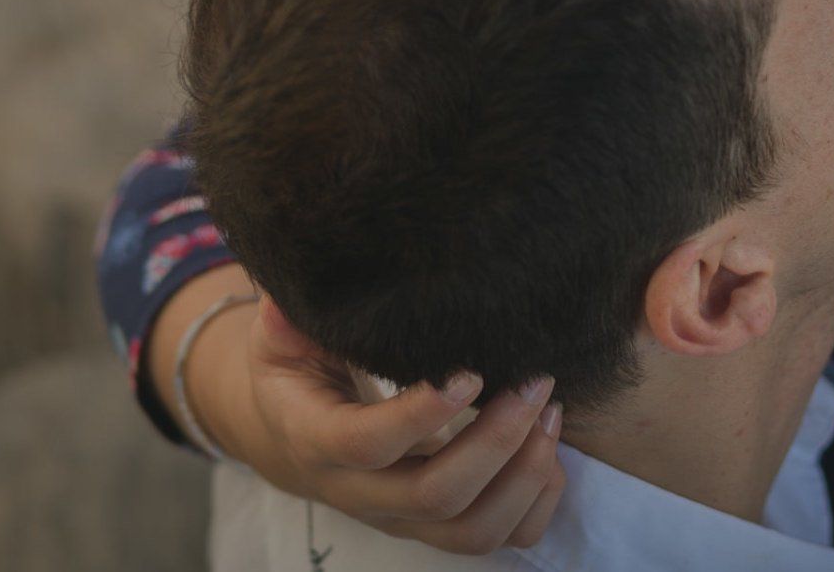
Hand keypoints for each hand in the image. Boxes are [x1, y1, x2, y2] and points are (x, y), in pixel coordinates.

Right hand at [192, 291, 566, 554]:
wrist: (296, 436)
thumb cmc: (299, 372)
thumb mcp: (283, 338)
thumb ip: (289, 315)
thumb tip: (294, 294)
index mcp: (317, 439)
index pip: (366, 445)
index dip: (422, 415)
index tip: (472, 372)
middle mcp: (361, 494)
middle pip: (435, 495)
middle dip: (497, 440)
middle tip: (535, 382)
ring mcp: (402, 517)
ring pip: (472, 531)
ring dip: (524, 476)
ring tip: (550, 412)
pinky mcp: (436, 526)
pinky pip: (496, 539)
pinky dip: (535, 503)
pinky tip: (548, 447)